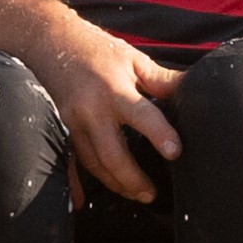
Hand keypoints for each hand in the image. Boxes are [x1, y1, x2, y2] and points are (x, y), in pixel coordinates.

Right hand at [31, 13, 183, 203]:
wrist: (49, 41)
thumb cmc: (96, 49)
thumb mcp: (133, 58)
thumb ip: (162, 80)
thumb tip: (194, 90)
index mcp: (113, 90)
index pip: (141, 115)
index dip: (159, 133)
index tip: (175, 152)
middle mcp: (91, 110)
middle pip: (111, 152)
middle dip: (131, 177)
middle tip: (152, 193)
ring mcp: (73, 122)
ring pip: (92, 161)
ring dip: (113, 182)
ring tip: (135, 194)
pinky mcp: (63, 128)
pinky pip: (70, 160)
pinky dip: (76, 182)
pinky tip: (83, 201)